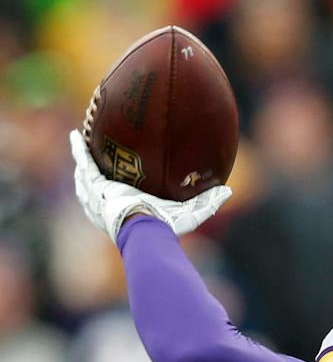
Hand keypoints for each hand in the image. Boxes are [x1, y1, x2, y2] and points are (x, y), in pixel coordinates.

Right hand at [70, 130, 230, 241]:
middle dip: (97, 176)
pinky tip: (76, 134)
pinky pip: (84, 162)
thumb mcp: (192, 214)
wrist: (143, 227)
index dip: (124, 189)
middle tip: (99, 161)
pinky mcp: (92, 184)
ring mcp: (98, 194)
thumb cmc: (165, 226)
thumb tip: (228, 191)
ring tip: (81, 144)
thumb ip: (209, 202)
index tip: (127, 179)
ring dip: (84, 161)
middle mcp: (111, 204)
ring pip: (87, 175)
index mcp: (131, 210)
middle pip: (101, 187)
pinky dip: (78, 149)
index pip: (126, 198)